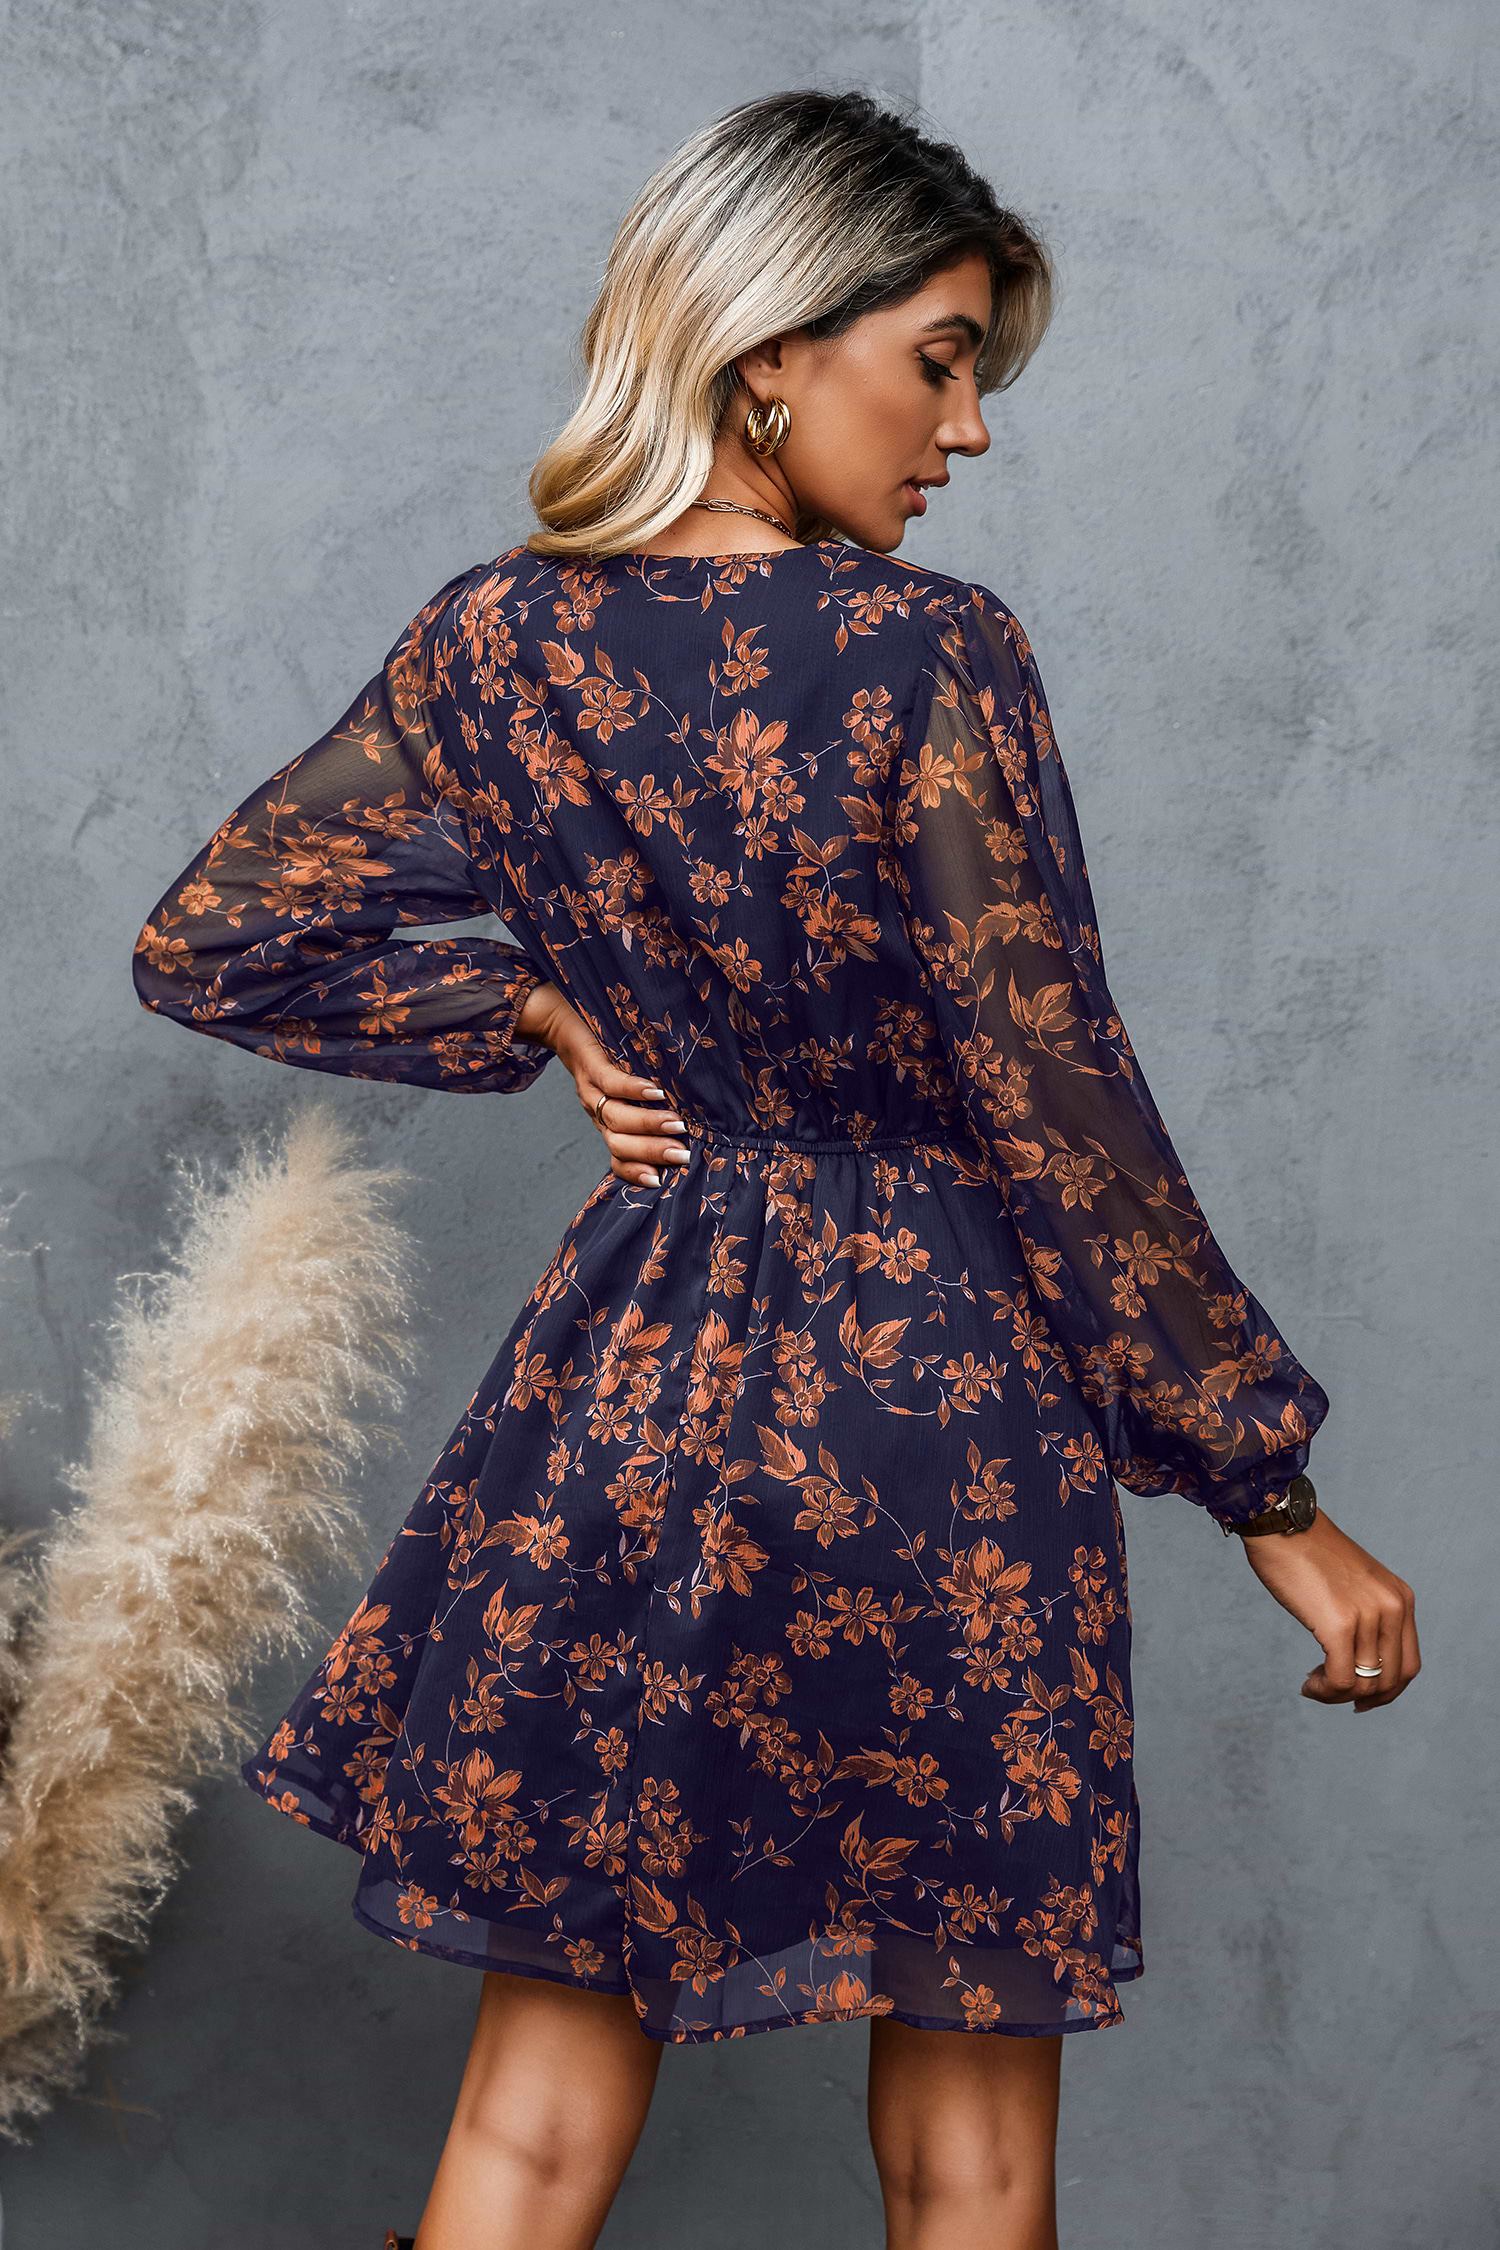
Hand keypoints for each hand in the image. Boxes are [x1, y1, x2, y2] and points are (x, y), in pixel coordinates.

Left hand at [516, 981, 688, 1186]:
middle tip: (682, 1155)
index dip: (635, 1172)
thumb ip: (647, 1104)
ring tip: (677, 1124)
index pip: (618, 1158)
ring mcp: (591, 1089)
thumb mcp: (623, 1085)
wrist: (563, 1020)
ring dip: (648, 1124)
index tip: (661, 1182)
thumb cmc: (605, 1054)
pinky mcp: (590, 1064)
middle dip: (652, 1152)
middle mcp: (597, 1112)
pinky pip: (610, 1082)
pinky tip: (655, 1091)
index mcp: (607, 1122)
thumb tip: (691, 1120)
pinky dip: (633, 1089)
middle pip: (619, 1143)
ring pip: (616, 1117)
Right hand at [1237, 1508, 1419, 1710]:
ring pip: (1365, 1683)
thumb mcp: (1356, 1583)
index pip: (1408, 1664)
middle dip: (1363, 1698)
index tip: (1360, 1699)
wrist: (1282, 1524)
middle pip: (1391, 1680)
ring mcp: (1367, 1616)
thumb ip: (1368, 1615)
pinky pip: (1341, 1679)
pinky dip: (1324, 1690)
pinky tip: (1309, 1684)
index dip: (1387, 1691)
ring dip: (1336, 1695)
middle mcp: (1392, 1608)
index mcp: (1400, 1598)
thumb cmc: (1307, 1552)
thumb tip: (1360, 1662)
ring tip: (1314, 1685)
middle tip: (1331, 1694)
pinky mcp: (1339, 1625)